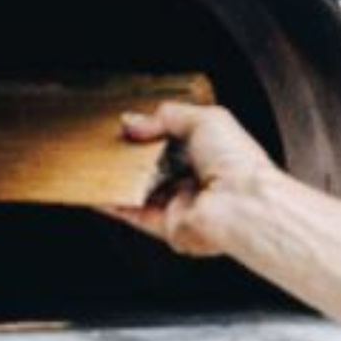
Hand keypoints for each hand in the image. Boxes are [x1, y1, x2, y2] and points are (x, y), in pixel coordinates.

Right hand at [100, 101, 279, 257]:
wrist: (243, 205)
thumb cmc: (239, 164)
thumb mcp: (205, 119)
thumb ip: (167, 115)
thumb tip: (135, 120)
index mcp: (209, 153)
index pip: (171, 140)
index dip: (149, 133)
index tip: (130, 126)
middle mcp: (194, 180)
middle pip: (152, 166)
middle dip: (131, 156)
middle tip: (112, 143)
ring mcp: (180, 203)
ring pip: (140, 191)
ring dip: (120, 180)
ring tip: (98, 165)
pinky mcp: (167, 225)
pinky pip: (134, 214)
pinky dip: (115, 204)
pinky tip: (100, 191)